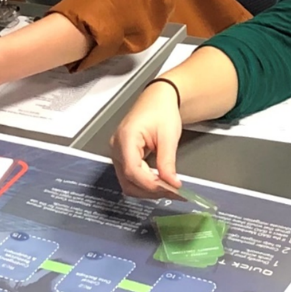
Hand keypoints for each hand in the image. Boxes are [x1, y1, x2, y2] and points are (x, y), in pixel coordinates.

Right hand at [110, 82, 182, 197]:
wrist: (158, 100)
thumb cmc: (161, 111)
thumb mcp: (168, 136)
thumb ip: (167, 162)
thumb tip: (171, 184)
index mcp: (126, 138)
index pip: (133, 171)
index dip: (152, 184)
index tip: (171, 189)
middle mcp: (117, 147)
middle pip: (128, 181)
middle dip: (151, 190)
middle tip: (173, 192)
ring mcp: (118, 153)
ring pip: (128, 183)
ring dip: (148, 189)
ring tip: (169, 188)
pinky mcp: (123, 157)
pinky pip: (131, 177)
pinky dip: (145, 183)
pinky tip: (160, 182)